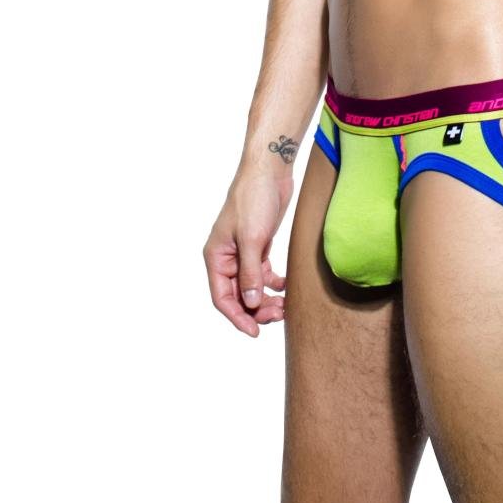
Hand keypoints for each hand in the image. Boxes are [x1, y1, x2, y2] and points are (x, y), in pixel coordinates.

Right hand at [203, 172, 291, 337]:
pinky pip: (264, 274)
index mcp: (216, 256)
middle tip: (279, 316)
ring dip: (267, 299)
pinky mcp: (260, 246)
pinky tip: (287, 287)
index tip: (255, 331)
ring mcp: (244, 253)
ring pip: (252, 287)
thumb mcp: (252, 238)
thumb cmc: (254, 199)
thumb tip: (251, 302)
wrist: (270, 171)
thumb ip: (250, 272)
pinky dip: (274, 283)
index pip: (221, 297)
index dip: (237, 317)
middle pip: (238, 296)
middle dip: (257, 309)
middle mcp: (227, 258)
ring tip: (285, 306)